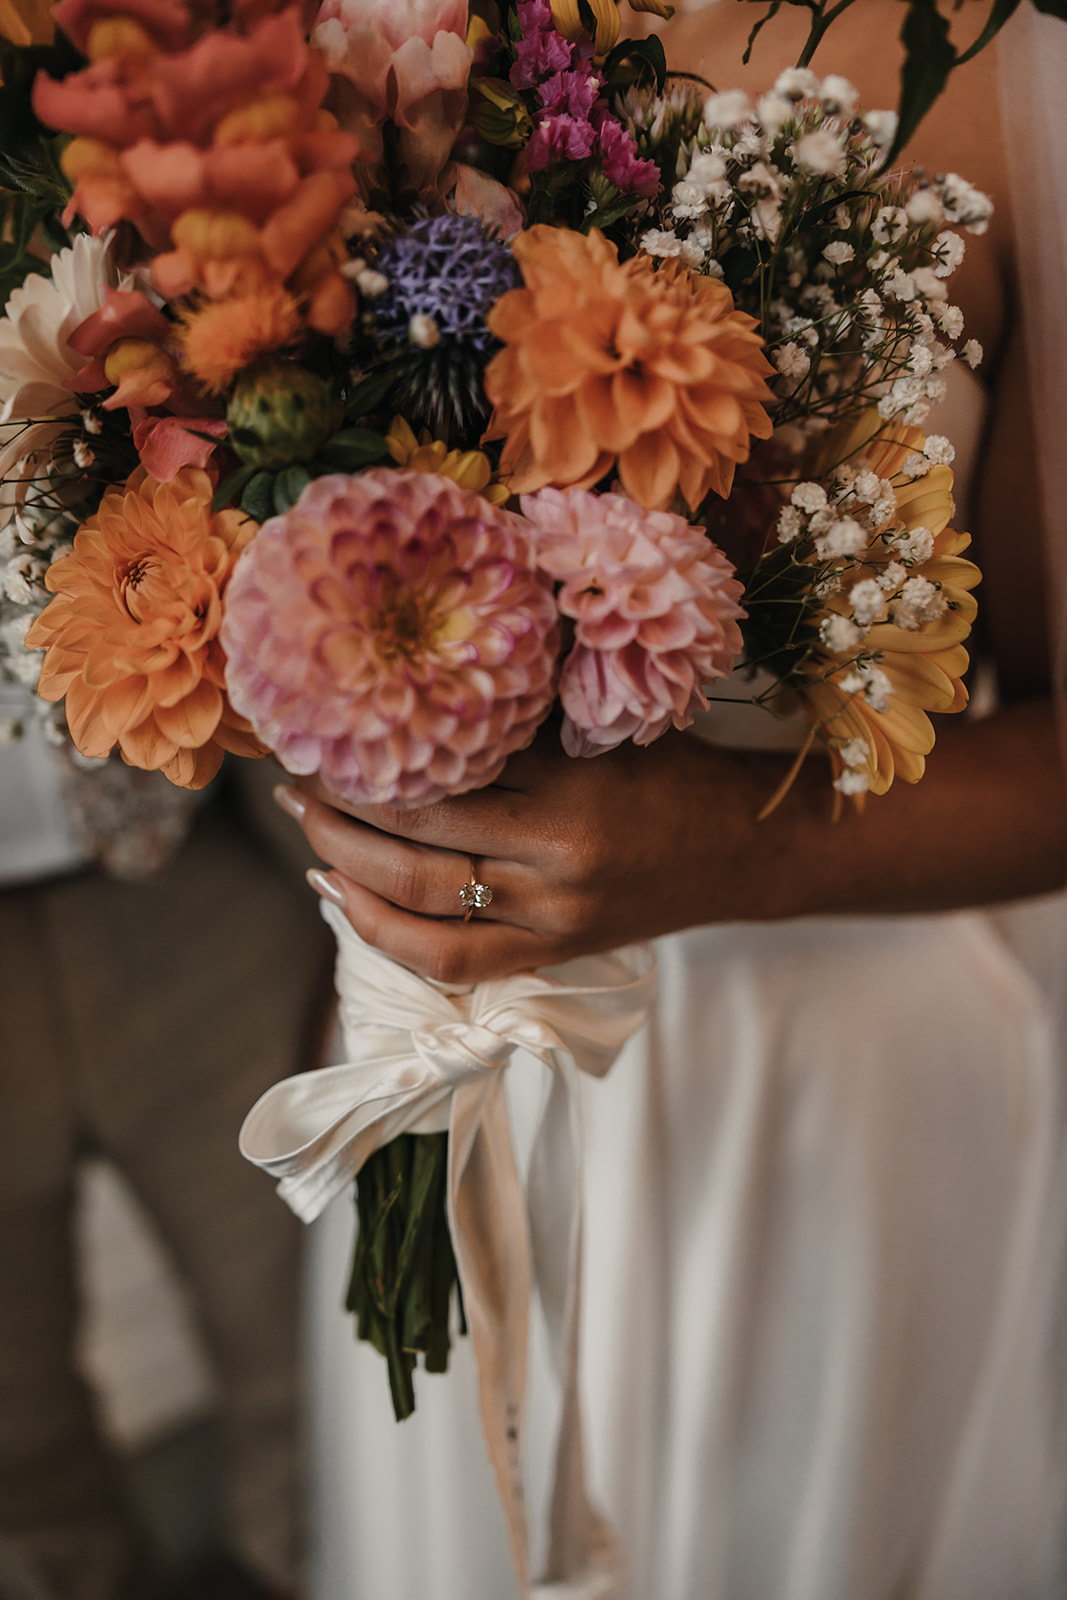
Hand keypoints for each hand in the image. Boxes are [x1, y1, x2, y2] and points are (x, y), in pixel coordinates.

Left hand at [275, 724, 778, 983]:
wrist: (747, 850)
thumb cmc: (677, 768)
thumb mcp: (607, 722)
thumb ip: (522, 712)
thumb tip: (416, 679)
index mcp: (575, 781)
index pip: (446, 758)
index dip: (374, 740)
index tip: (328, 716)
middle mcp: (558, 854)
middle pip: (417, 826)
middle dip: (340, 797)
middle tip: (295, 768)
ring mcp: (551, 914)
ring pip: (419, 893)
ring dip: (346, 857)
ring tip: (304, 824)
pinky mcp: (550, 953)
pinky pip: (446, 956)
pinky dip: (379, 930)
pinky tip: (337, 894)